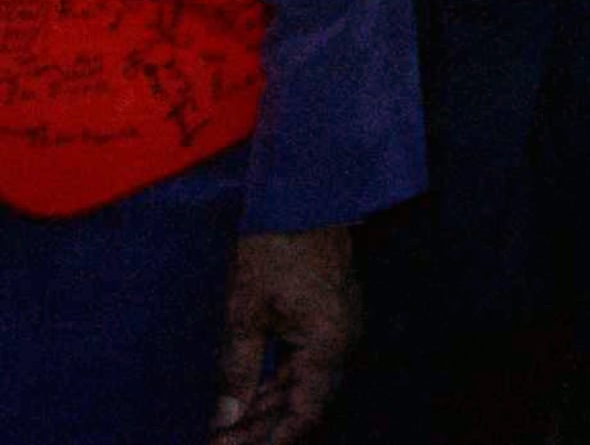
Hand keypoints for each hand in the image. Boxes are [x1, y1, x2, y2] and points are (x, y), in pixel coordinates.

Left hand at [213, 226, 356, 444]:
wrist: (303, 198)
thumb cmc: (275, 249)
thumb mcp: (245, 312)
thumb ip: (237, 371)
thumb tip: (224, 419)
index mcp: (329, 344)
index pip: (306, 413)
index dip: (273, 441)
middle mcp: (341, 343)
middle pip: (305, 405)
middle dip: (262, 430)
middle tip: (219, 442)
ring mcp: (336, 331)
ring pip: (302, 387)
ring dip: (266, 410)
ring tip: (224, 428)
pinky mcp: (326, 321)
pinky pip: (303, 366)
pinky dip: (275, 385)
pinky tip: (246, 398)